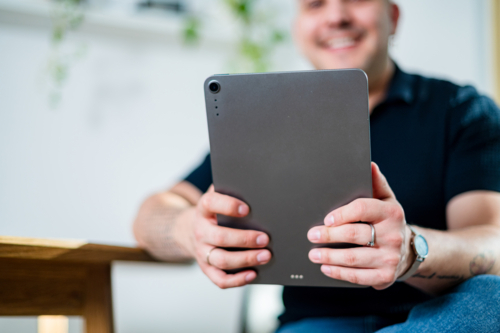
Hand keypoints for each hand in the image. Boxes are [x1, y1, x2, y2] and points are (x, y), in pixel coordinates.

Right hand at [181, 186, 271, 288]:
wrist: (191, 229)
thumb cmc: (215, 212)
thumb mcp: (218, 197)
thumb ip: (231, 191)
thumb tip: (256, 191)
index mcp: (204, 209)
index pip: (211, 203)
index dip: (228, 206)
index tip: (247, 209)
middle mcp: (200, 231)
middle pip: (220, 237)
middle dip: (245, 239)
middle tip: (265, 238)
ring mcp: (202, 252)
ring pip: (222, 260)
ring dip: (246, 259)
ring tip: (266, 256)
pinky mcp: (207, 268)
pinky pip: (220, 279)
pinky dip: (237, 280)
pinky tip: (253, 274)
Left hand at [307, 162, 412, 289]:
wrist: (408, 250)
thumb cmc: (387, 220)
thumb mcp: (386, 200)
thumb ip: (376, 182)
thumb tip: (369, 164)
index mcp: (391, 213)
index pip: (363, 209)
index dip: (342, 214)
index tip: (326, 218)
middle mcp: (393, 235)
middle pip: (355, 235)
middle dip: (329, 235)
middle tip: (312, 235)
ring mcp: (390, 258)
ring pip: (353, 258)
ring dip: (329, 256)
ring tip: (312, 253)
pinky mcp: (385, 276)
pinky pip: (358, 277)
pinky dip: (338, 272)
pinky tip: (325, 268)